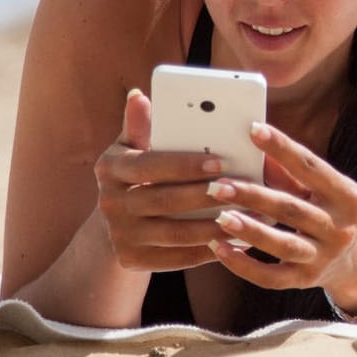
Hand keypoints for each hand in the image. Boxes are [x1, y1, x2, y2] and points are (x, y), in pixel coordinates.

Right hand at [91, 89, 228, 271]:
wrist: (117, 225)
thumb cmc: (139, 175)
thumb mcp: (134, 148)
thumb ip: (141, 126)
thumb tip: (139, 95)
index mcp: (110, 168)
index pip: (150, 165)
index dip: (185, 165)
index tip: (220, 162)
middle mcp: (108, 202)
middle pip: (164, 200)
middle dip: (205, 196)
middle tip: (240, 191)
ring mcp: (119, 235)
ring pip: (175, 232)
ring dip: (214, 226)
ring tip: (247, 217)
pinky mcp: (131, 260)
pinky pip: (177, 258)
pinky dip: (207, 251)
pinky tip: (234, 241)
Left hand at [203, 121, 356, 304]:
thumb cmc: (333, 213)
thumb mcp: (326, 191)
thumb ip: (293, 174)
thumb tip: (256, 148)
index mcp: (347, 197)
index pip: (311, 168)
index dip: (283, 148)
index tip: (253, 130)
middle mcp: (339, 228)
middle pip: (291, 209)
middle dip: (253, 196)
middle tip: (218, 186)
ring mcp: (324, 257)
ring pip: (282, 245)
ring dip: (249, 231)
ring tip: (220, 217)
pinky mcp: (306, 280)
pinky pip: (271, 277)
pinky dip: (243, 265)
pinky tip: (219, 249)